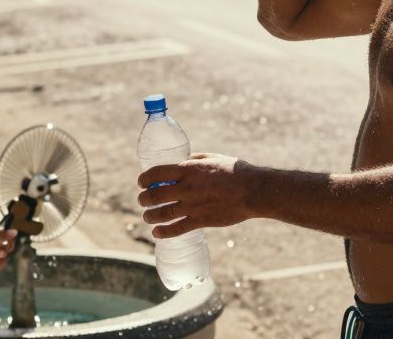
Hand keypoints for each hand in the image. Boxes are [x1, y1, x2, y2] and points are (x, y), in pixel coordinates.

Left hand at [136, 153, 255, 238]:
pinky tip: (156, 233)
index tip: (141, 182)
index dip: (144, 179)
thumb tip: (182, 162)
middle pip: (156, 195)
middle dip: (144, 198)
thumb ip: (193, 161)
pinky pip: (178, 229)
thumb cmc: (234, 171)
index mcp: (188, 169)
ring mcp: (193, 206)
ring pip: (163, 213)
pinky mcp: (201, 220)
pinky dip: (164, 232)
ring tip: (146, 216)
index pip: (157, 173)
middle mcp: (187, 188)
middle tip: (142, 200)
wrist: (252, 191)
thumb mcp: (211, 158)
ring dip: (150, 216)